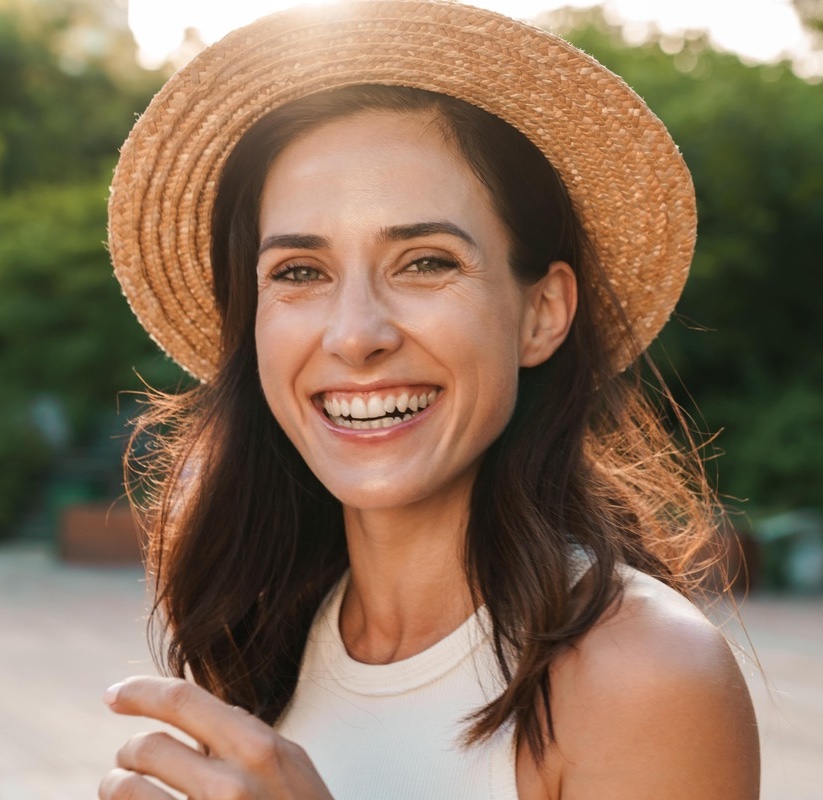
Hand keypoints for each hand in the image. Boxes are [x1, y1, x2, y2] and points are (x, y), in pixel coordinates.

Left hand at [99, 675, 333, 798]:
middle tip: (129, 759)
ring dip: (115, 786)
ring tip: (119, 788)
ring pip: (126, 790)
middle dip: (129, 751)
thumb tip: (210, 710)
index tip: (114, 693)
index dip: (140, 691)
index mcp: (257, 749)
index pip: (182, 701)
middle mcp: (229, 787)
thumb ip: (250, 733)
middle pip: (147, 747)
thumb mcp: (292, 764)